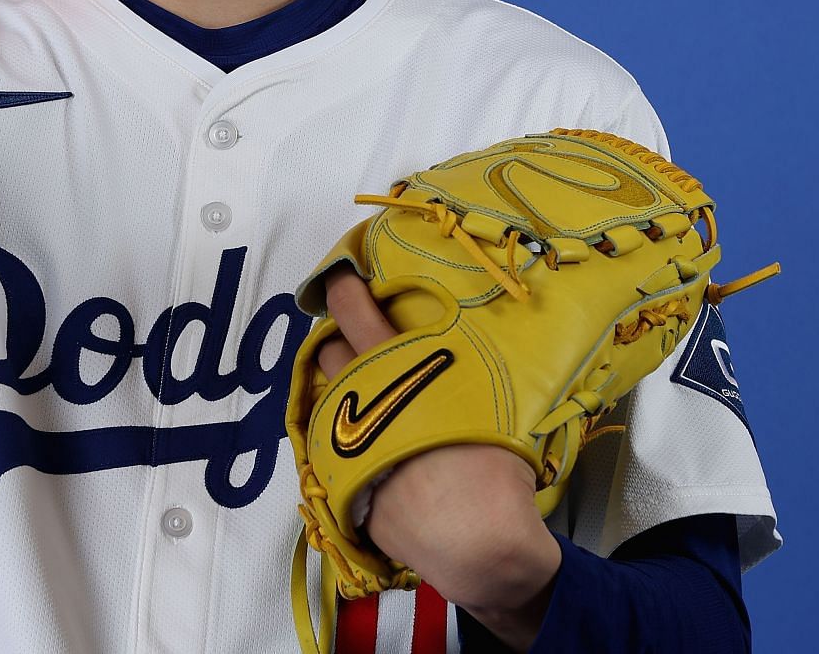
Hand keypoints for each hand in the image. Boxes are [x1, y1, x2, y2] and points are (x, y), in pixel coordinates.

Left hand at [318, 270, 562, 644]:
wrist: (474, 540)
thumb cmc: (493, 468)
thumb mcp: (489, 398)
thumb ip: (454, 369)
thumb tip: (447, 352)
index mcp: (399, 367)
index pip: (355, 309)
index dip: (345, 287)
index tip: (342, 277)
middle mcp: (361, 397)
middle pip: (329, 348)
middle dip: (337, 336)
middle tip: (353, 335)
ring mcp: (343, 438)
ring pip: (325, 395)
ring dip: (339, 386)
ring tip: (364, 392)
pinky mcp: (337, 478)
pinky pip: (329, 443)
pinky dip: (344, 436)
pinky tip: (368, 443)